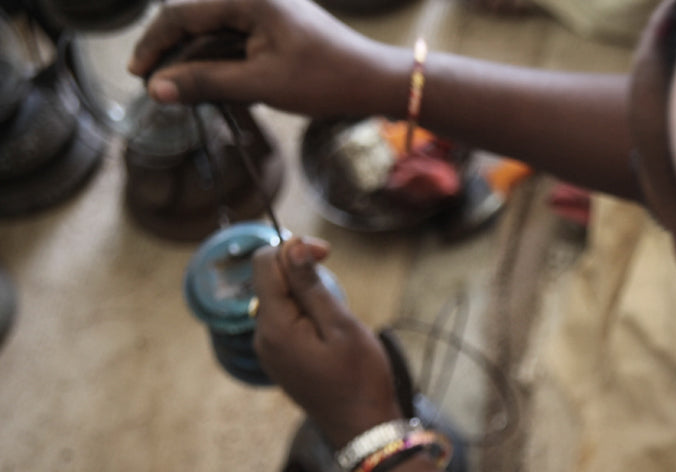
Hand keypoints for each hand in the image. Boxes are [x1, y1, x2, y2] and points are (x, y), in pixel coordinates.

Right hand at [127, 0, 407, 116]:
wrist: (372, 81)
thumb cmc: (323, 79)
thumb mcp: (259, 84)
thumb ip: (206, 82)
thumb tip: (157, 88)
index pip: (182, 15)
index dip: (155, 45)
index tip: (138, 75)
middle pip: (196, 20)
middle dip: (173, 53)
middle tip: (156, 87)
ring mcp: (267, 10)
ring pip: (215, 32)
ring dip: (196, 60)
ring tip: (181, 91)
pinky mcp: (277, 27)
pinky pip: (236, 40)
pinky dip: (220, 61)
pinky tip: (213, 86)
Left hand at [251, 237, 402, 447]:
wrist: (362, 428)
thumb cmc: (360, 377)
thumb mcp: (341, 324)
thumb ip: (311, 285)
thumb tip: (291, 246)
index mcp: (275, 326)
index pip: (264, 264)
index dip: (293, 248)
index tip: (327, 253)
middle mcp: (262, 337)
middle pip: (269, 281)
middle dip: (300, 270)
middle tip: (337, 284)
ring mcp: (268, 351)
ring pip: (278, 300)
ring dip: (304, 293)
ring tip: (336, 315)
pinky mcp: (279, 360)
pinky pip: (283, 322)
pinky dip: (303, 313)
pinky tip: (328, 330)